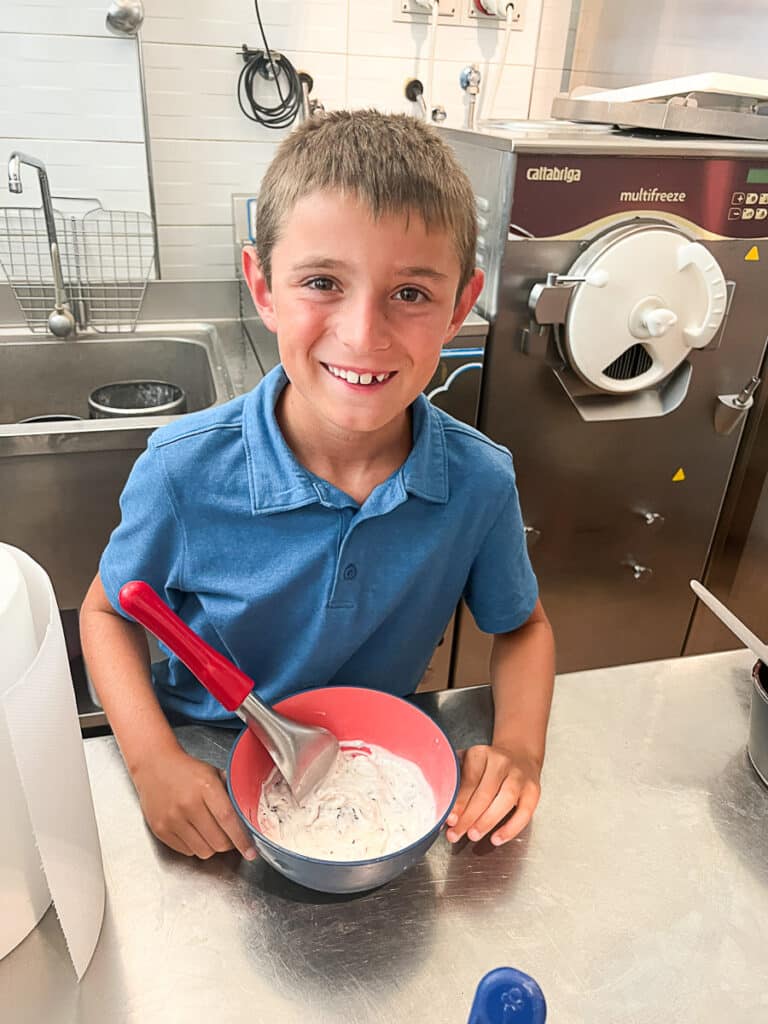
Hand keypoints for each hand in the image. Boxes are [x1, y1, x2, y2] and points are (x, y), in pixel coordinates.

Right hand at [132, 748, 257, 860]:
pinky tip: (194, 831)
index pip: (228, 819)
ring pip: (203, 851)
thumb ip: (230, 793)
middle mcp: (188, 804)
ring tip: (210, 832)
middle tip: (230, 837)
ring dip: (212, 846)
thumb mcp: (213, 772)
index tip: (251, 851)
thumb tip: (248, 815)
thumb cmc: (186, 769)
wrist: (153, 765)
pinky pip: (186, 851)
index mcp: (206, 787)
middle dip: (229, 844)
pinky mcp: (160, 830)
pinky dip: (195, 846)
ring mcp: (172, 819)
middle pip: (217, 841)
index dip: (241, 839)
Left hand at [445, 744, 540, 846]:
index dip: (459, 802)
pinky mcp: (533, 790)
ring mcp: (519, 776)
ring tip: (473, 835)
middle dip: (469, 817)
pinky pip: (524, 812)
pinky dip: (510, 828)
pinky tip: (496, 839)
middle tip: (456, 833)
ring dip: (487, 821)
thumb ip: (455, 777)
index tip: (449, 818)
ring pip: (505, 800)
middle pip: (485, 792)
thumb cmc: (488, 765)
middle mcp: (501, 762)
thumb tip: (438, 802)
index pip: (469, 780)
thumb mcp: (469, 762)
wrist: (519, 755)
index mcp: (481, 754)